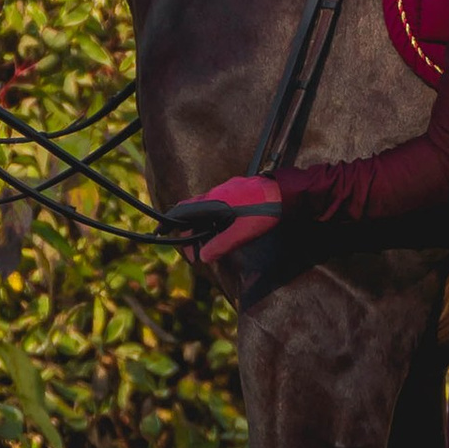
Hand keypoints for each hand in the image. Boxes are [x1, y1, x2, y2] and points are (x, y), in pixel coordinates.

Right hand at [168, 174, 285, 264]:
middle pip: (193, 210)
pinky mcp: (239, 190)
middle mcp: (217, 192)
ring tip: (207, 244)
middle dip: (188, 230)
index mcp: (213, 201)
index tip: (160, 233)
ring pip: (206, 207)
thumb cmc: (265, 212)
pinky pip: (218, 204)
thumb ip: (221, 244)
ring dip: (202, 225)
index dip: (169, 222)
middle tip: (192, 251)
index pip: (183, 211)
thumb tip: (203, 257)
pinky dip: (213, 218)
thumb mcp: (242, 232)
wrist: (287, 192)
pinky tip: (223, 229)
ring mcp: (228, 189)